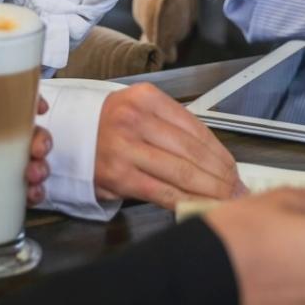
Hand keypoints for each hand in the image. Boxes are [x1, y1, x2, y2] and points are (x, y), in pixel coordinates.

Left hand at [0, 74, 51, 254]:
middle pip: (25, 134)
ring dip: (42, 164)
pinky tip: (32, 193)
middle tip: (37, 148)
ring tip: (33, 173)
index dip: (27, 103)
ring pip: (30, 162)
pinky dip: (36, 190)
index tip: (39, 107)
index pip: (6, 106)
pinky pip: (25, 192)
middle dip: (41, 138)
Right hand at [93, 82, 240, 207]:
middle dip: (222, 175)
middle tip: (237, 189)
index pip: (196, 128)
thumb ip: (171, 126)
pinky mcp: (119, 175)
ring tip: (226, 199)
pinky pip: (162, 192)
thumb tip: (214, 157)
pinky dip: (186, 201)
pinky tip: (200, 206)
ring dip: (210, 190)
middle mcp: (135, 119)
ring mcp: (126, 148)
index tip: (234, 169)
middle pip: (193, 152)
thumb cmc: (107, 127)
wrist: (67, 136)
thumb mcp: (137, 110)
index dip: (221, 153)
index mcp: (146, 99)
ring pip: (182, 172)